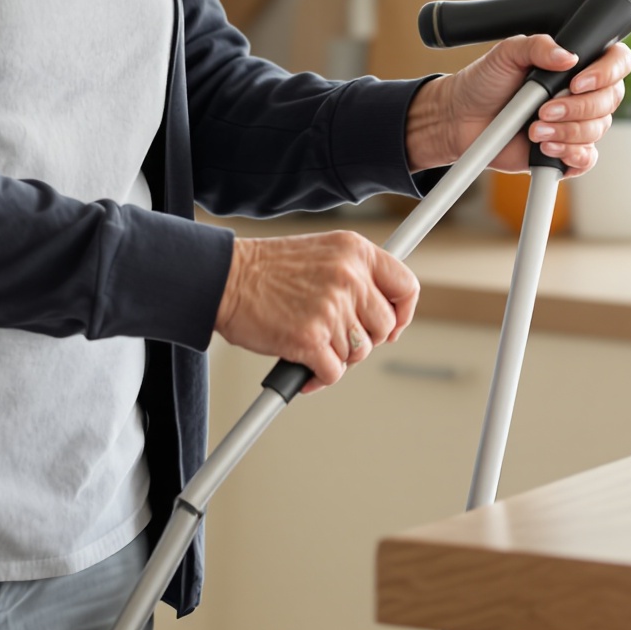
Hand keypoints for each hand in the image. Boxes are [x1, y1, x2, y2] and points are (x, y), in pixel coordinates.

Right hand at [215, 232, 418, 390]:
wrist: (224, 278)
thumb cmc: (267, 270)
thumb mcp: (322, 254)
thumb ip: (355, 276)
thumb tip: (384, 315)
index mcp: (355, 251)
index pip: (407, 286)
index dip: (403, 314)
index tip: (391, 327)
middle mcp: (349, 276)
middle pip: (383, 328)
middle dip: (362, 340)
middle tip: (334, 337)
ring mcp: (330, 308)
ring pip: (357, 353)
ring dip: (335, 357)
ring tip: (311, 344)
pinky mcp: (310, 338)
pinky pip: (333, 373)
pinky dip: (318, 378)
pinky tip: (302, 367)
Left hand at [404, 34, 630, 176]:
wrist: (459, 118)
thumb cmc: (484, 82)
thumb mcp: (506, 53)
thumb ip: (537, 46)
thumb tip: (568, 55)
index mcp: (576, 64)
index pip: (616, 62)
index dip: (606, 73)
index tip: (577, 82)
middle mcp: (582, 93)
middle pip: (610, 100)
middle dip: (577, 108)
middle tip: (543, 109)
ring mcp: (576, 123)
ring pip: (597, 129)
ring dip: (566, 131)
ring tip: (534, 129)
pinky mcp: (565, 152)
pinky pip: (586, 158)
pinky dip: (570, 154)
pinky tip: (544, 148)